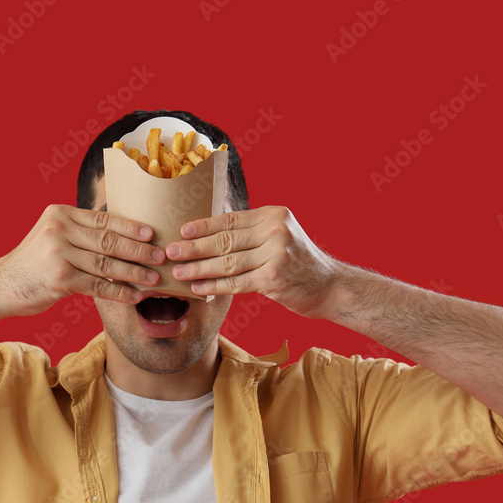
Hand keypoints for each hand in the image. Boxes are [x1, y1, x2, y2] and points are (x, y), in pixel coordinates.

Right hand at [0, 205, 164, 316]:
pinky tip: (133, 296)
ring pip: (106, 264)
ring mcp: (58, 253)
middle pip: (108, 240)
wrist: (2, 286)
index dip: (130, 227)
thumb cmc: (34, 263)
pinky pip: (97, 285)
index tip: (152, 234)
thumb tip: (122, 236)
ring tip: (153, 279)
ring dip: (133, 273)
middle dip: (138, 250)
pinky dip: (118, 292)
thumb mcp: (52, 236)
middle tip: (160, 257)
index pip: (103, 219)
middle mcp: (59, 229)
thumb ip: (80, 233)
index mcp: (60, 214)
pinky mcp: (59, 278)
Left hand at [166, 206, 340, 318]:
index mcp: (274, 214)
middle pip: (225, 240)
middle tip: (170, 252)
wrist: (331, 286)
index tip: (182, 230)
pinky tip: (198, 288)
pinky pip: (236, 282)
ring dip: (199, 268)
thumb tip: (211, 232)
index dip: (203, 226)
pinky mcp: (274, 278)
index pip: (230, 219)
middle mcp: (275, 230)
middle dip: (194, 247)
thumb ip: (252, 232)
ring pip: (227, 262)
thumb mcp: (281, 236)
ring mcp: (276, 254)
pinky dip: (214, 286)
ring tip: (178, 273)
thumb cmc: (299, 263)